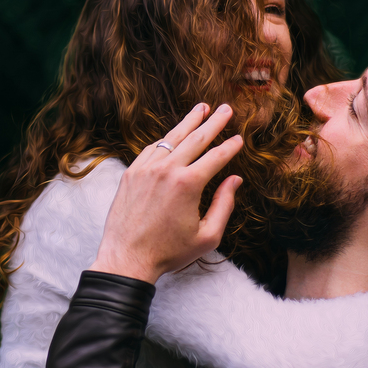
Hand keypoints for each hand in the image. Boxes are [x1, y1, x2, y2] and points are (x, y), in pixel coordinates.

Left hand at [91, 103, 243, 283]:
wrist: (127, 258)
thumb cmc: (169, 251)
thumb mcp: (207, 236)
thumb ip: (224, 205)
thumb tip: (235, 179)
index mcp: (188, 184)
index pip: (216, 157)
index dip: (231, 146)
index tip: (239, 138)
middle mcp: (166, 170)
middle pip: (196, 138)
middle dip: (214, 122)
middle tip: (225, 109)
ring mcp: (145, 169)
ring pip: (171, 138)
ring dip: (188, 122)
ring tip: (201, 109)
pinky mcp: (131, 173)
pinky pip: (151, 149)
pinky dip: (165, 140)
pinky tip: (174, 135)